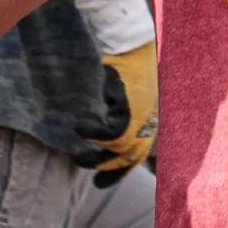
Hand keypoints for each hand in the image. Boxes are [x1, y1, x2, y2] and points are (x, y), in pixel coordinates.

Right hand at [81, 41, 155, 182]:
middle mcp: (148, 123)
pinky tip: (79, 127)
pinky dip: (92, 133)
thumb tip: (103, 130)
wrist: (130, 45)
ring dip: (95, 156)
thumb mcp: (125, 95)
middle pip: (131, 158)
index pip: (137, 155)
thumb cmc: (126, 65)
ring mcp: (141, 117)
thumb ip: (120, 114)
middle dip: (110, 171)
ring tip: (78, 154)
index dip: (119, 171)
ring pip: (118, 149)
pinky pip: (110, 133)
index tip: (101, 183)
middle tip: (90, 177)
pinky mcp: (130, 108)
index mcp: (149, 122)